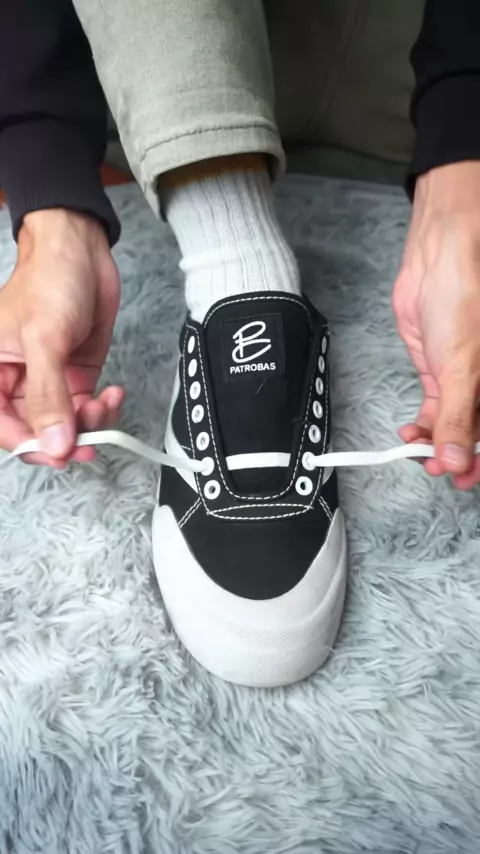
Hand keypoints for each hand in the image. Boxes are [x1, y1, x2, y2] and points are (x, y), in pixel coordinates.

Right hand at [0, 209, 123, 467]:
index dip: (27, 444)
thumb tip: (54, 443)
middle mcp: (15, 381)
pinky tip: (113, 393)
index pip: (2, 426)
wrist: (82, 252)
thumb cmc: (50, 280)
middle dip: (62, 441)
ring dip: (87, 426)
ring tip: (104, 406)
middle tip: (86, 444)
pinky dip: (102, 410)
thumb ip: (48, 395)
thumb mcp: (44, 339)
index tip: (55, 451)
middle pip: (33, 433)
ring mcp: (47, 382)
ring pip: (63, 426)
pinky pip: (86, 410)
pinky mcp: (74, 378)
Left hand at [393, 162, 479, 488]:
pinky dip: (423, 425)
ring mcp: (463, 381)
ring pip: (452, 425)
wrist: (437, 262)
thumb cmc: (465, 299)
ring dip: (435, 443)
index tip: (462, 478)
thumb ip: (458, 417)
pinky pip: (434, 409)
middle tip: (437, 470)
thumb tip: (460, 460)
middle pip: (475, 433)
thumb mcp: (463, 367)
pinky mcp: (439, 372)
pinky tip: (411, 435)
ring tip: (418, 454)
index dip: (479, 459)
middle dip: (456, 456)